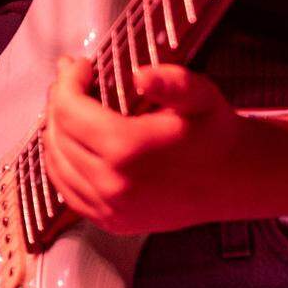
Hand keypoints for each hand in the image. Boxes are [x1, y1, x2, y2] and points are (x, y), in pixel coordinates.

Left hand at [43, 55, 252, 234]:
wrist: (232, 180)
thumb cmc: (214, 133)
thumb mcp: (201, 96)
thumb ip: (173, 82)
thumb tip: (140, 76)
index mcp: (129, 150)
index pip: (70, 110)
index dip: (68, 82)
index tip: (82, 65)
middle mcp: (112, 184)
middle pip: (58, 135)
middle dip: (58, 102)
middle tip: (70, 81)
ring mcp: (109, 208)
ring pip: (56, 165)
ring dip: (54, 132)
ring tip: (67, 107)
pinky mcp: (110, 222)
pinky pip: (68, 192)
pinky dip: (60, 165)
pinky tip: (69, 145)